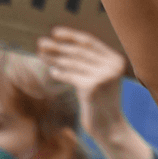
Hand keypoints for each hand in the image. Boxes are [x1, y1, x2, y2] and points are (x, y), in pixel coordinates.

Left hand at [38, 27, 126, 142]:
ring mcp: (103, 76)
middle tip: (40, 42)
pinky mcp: (93, 87)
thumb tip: (60, 47)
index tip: (55, 32)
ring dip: (55, 58)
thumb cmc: (101, 102)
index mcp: (117, 60)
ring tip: (41, 54)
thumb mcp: (100, 78)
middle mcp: (112, 66)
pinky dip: (60, 73)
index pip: (91, 42)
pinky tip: (52, 71)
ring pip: (73, 63)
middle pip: (79, 51)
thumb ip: (89, 63)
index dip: (71, 36)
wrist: (110, 126)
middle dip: (58, 46)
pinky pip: (71, 76)